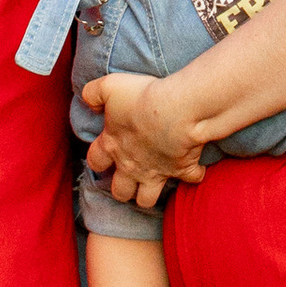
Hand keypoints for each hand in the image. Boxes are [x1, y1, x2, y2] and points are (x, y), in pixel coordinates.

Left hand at [85, 68, 207, 209]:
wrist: (176, 110)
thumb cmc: (141, 97)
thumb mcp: (109, 86)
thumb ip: (92, 94)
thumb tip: (90, 104)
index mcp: (112, 146)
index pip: (95, 162)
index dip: (97, 161)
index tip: (104, 155)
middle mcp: (131, 166)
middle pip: (120, 191)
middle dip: (122, 188)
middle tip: (128, 177)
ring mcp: (156, 172)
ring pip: (146, 199)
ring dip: (148, 194)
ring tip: (153, 183)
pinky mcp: (182, 171)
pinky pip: (191, 179)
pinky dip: (194, 174)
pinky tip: (195, 166)